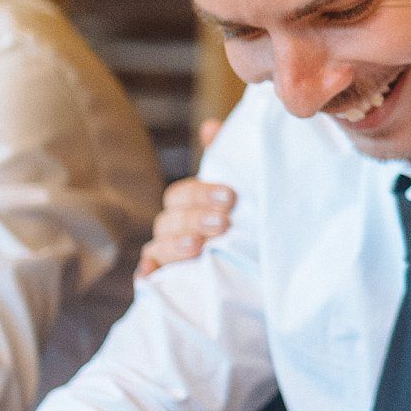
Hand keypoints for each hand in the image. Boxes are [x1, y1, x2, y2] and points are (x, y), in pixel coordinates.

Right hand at [136, 122, 233, 278]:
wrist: (263, 276)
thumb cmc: (248, 228)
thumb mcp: (244, 196)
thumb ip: (227, 161)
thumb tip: (210, 127)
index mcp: (190, 206)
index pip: (181, 195)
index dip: (202, 193)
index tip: (231, 197)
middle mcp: (175, 230)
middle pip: (168, 220)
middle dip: (194, 218)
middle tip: (224, 222)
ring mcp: (169, 257)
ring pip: (158, 246)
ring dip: (175, 244)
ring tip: (200, 246)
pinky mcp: (168, 283)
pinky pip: (147, 278)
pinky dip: (146, 273)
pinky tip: (152, 273)